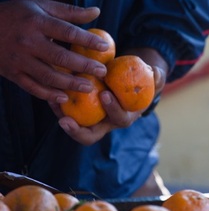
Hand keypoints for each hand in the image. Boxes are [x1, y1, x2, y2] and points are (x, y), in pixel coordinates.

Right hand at [0, 0, 109, 102]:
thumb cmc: (17, 14)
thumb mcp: (41, 6)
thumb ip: (69, 11)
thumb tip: (97, 11)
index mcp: (37, 22)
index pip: (67, 32)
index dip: (87, 40)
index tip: (105, 46)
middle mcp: (28, 41)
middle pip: (60, 57)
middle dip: (84, 66)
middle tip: (102, 72)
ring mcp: (18, 59)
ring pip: (47, 76)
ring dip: (70, 84)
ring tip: (88, 87)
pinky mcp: (12, 73)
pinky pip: (32, 87)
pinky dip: (48, 95)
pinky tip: (64, 98)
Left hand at [50, 50, 167, 144]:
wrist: (130, 82)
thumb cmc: (142, 81)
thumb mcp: (154, 78)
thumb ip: (156, 77)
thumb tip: (154, 74)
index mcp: (125, 117)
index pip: (119, 119)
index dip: (113, 109)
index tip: (105, 94)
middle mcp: (107, 123)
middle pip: (91, 136)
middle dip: (77, 131)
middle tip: (66, 121)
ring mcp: (92, 119)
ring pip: (75, 127)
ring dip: (62, 118)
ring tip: (52, 103)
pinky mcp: (81, 111)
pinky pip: (68, 112)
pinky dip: (59, 105)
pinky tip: (50, 92)